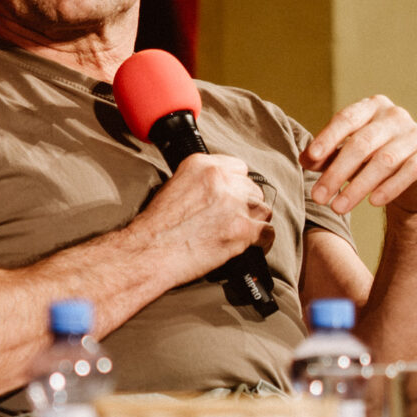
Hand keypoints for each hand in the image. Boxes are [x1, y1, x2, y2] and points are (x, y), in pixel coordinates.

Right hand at [124, 152, 271, 284]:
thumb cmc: (155, 227)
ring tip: (242, 233)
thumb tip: (218, 192)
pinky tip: (251, 245)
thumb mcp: (173, 187)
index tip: (232, 196)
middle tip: (233, 219)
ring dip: (254, 222)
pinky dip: (261, 242)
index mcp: (202, 165)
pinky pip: (267, 232)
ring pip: (263, 209)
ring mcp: (234, 204)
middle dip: (245, 204)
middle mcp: (221, 179)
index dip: (236, 185)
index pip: (238, 167)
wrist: (149, 252)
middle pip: (252, 188)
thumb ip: (200, 183)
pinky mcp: (243, 229)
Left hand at [303, 95, 416, 218]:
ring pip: (384, 160)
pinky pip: (409, 171)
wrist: (416, 178)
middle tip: (318, 197)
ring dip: (358, 187)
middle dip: (337, 172)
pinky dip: (389, 187)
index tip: (310, 159)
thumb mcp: (347, 157)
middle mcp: (395, 116)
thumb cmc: (372, 161)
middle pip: (362, 143)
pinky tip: (373, 202)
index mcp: (372, 107)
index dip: (328, 138)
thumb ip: (326, 156)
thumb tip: (305, 159)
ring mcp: (416, 134)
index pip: (346, 118)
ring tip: (338, 207)